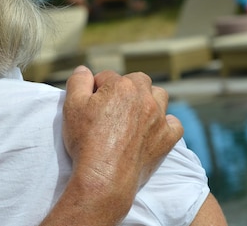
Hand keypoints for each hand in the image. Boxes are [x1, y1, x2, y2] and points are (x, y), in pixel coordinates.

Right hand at [61, 66, 183, 218]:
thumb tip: (83, 70)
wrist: (105, 176)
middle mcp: (144, 97)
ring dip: (148, 100)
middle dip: (125, 88)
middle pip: (137, 80)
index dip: (96, 88)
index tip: (90, 103)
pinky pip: (174, 123)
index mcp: (121, 86)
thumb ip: (78, 82)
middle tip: (111, 106)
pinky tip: (152, 129)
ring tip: (132, 113)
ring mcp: (159, 118)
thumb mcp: (71, 106)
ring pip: (159, 96)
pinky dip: (165, 123)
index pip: (107, 76)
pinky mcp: (167, 138)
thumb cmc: (86, 141)